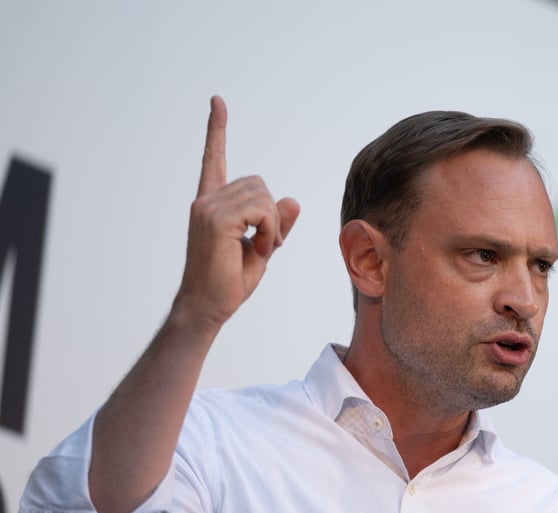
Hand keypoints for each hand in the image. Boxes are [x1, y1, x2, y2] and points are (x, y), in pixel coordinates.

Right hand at [173, 96, 299, 330]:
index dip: (217, 130)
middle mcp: (205, 199)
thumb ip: (276, 222)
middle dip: (272, 214)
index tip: (217, 101)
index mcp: (211, 203)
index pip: (214, 158)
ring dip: (272, 225)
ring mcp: (207, 207)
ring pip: (263, 196)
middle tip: (267, 244)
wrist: (208, 306)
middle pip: (259, 183)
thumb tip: (292, 199)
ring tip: (259, 249)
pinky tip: (257, 249)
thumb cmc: (230, 280)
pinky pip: (261, 210)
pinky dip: (269, 231)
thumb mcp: (263, 247)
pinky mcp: (215, 219)